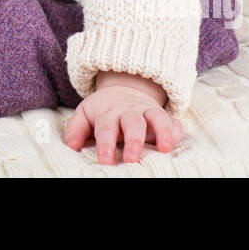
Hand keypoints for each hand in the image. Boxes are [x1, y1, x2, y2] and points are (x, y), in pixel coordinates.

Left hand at [63, 74, 184, 164]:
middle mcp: (129, 112)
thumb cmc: (102, 110)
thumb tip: (71, 146)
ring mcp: (147, 112)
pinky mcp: (162, 116)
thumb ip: (76, 129)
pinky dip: (175, 129)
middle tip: (131, 158)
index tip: (105, 160)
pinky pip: (172, 120)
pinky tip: (176, 140)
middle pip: (132, 123)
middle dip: (133, 140)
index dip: (106, 145)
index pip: (106, 128)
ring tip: (164, 148)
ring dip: (161, 132)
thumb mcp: (85, 114)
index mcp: (108, 113)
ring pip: (156, 118)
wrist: (123, 89)